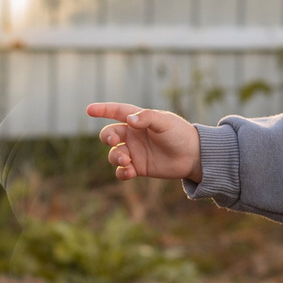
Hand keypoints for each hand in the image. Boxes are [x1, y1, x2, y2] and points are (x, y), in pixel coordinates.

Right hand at [85, 102, 200, 182]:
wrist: (193, 156)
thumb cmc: (180, 134)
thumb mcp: (165, 122)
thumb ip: (147, 118)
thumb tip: (129, 120)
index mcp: (138, 120)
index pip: (117, 112)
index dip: (103, 110)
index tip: (89, 110)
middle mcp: (133, 135)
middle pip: (110, 134)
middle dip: (107, 137)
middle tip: (114, 140)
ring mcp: (135, 152)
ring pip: (114, 154)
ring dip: (115, 157)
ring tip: (126, 160)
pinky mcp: (138, 168)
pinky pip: (122, 171)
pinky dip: (121, 172)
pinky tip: (129, 172)